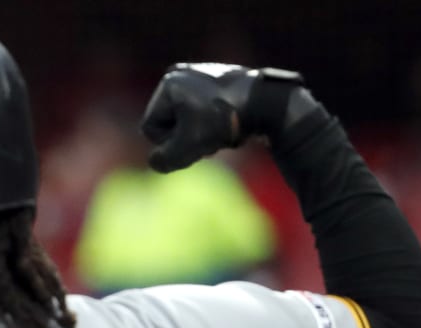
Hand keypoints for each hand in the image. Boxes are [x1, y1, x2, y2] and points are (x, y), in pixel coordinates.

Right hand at [140, 63, 308, 172]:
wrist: (269, 102)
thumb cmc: (224, 122)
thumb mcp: (188, 147)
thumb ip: (164, 160)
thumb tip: (155, 162)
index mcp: (168, 83)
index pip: (150, 127)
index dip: (168, 144)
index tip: (194, 143)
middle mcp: (182, 73)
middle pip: (169, 122)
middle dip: (185, 138)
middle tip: (208, 142)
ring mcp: (202, 74)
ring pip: (187, 118)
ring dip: (200, 133)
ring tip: (221, 135)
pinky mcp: (221, 80)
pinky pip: (204, 109)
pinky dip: (213, 122)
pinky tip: (231, 125)